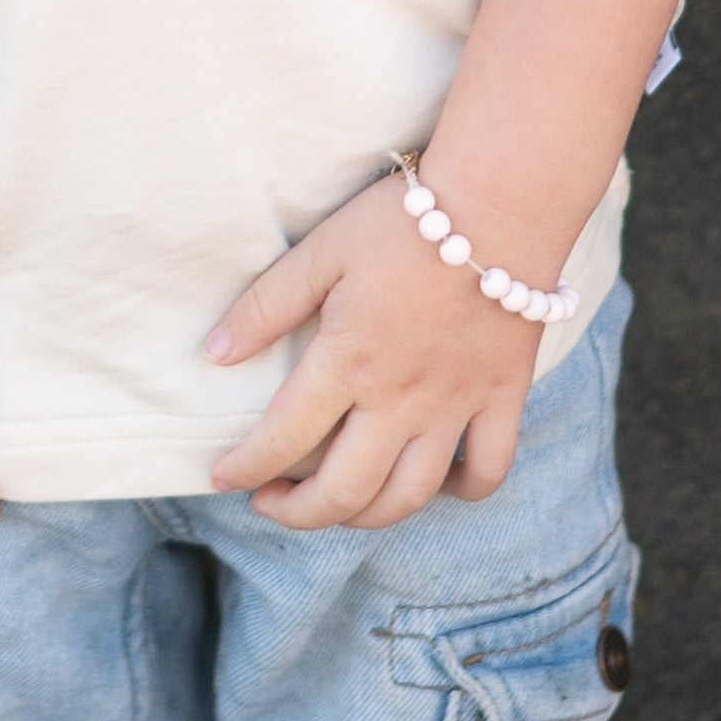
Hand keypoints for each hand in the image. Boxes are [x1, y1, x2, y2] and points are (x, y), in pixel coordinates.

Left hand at [204, 171, 544, 528]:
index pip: (282, 439)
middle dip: (298, 512)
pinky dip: (463, 491)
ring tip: (339, 505)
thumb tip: (217, 352)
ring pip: (409, 495)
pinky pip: (488, 470)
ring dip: (366, 517)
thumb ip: (267, 306)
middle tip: (272, 502)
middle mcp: (399, 399)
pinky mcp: (503, 398)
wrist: (501, 203)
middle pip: (344, 491)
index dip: (244, 468)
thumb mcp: (321, 252)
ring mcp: (454, 406)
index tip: (222, 477)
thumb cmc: (403, 222)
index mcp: (347, 362)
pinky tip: (435, 484)